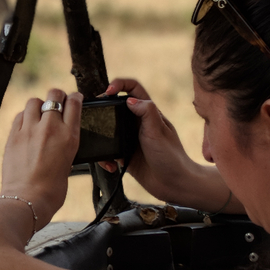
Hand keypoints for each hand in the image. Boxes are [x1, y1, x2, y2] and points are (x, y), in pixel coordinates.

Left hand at [0, 89, 81, 224]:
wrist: (28, 200)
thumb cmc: (51, 190)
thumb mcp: (68, 162)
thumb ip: (65, 143)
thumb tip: (60, 135)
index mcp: (69, 136)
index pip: (74, 103)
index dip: (75, 98)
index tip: (74, 99)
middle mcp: (50, 128)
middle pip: (54, 95)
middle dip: (56, 96)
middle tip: (56, 102)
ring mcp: (30, 130)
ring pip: (34, 101)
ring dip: (38, 105)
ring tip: (39, 114)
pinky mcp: (13, 135)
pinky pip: (20, 115)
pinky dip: (24, 117)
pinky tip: (26, 125)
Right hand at [99, 78, 198, 203]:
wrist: (174, 185)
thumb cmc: (171, 157)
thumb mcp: (158, 131)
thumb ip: (146, 112)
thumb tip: (129, 99)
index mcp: (148, 112)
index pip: (133, 88)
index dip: (120, 84)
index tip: (108, 91)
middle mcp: (138, 123)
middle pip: (116, 106)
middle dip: (103, 108)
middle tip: (95, 114)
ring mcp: (130, 138)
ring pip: (109, 129)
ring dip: (102, 135)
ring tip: (100, 140)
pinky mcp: (124, 154)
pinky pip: (108, 150)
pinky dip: (106, 157)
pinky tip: (111, 164)